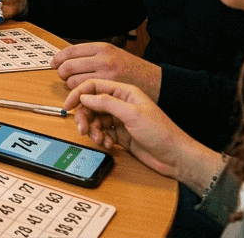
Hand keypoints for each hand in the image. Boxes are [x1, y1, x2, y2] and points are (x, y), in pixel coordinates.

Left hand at [52, 42, 162, 97]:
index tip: (53, 63)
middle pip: (68, 66)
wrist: (157, 83)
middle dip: (62, 73)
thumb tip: (68, 59)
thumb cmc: (135, 70)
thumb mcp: (115, 54)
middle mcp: (103, 59)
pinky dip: (82, 96)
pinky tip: (87, 96)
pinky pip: (85, 94)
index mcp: (103, 48)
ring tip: (78, 87)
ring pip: (73, 82)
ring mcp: (106, 75)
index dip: (58, 58)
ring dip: (71, 87)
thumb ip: (93, 56)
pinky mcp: (110, 90)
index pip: (70, 51)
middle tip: (63, 77)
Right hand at [63, 79, 219, 187]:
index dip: (78, 94)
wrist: (175, 157)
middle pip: (91, 105)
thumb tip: (85, 96)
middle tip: (83, 129)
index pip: (94, 87)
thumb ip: (106, 102)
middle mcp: (120, 104)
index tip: (68, 105)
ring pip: (94, 120)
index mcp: (124, 92)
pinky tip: (109, 144)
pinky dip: (101, 139)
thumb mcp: (132, 114)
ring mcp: (119, 119)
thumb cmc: (162, 132)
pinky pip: (101, 133)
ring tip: (100, 139)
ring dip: (93, 130)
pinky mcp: (119, 134)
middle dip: (85, 117)